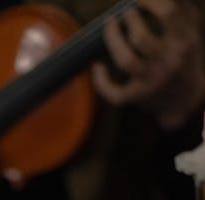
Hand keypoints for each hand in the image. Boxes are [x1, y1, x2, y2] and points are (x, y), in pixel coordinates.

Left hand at [93, 0, 204, 129]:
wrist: (186, 100)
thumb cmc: (183, 59)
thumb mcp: (189, 34)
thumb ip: (181, 11)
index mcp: (184, 42)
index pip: (168, 13)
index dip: (150, 0)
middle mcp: (169, 63)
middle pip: (142, 38)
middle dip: (130, 19)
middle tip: (126, 12)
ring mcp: (152, 82)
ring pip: (126, 61)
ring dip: (113, 39)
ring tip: (110, 24)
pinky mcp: (138, 97)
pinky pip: (115, 93)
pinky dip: (101, 81)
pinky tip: (98, 67)